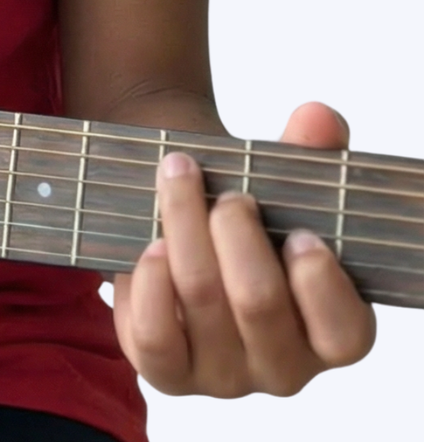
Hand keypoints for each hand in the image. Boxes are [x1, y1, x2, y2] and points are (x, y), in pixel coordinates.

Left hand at [112, 102, 375, 395]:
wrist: (173, 207)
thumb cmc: (239, 202)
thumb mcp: (278, 176)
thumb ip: (307, 151)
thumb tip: (319, 119)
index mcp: (330, 329)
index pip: (345, 334)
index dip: (321, 284)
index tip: (300, 232)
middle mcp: (281, 365)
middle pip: (259, 303)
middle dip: (236, 231)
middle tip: (229, 194)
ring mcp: (222, 374)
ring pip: (200, 302)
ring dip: (184, 225)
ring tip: (178, 179)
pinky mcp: (166, 371)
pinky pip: (154, 337)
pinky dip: (149, 280)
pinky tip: (151, 242)